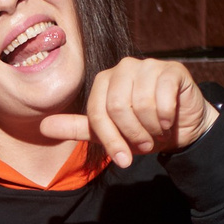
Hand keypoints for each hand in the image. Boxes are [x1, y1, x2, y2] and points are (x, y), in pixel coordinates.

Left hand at [38, 57, 218, 169]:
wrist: (180, 128)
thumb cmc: (142, 129)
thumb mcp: (107, 133)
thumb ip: (76, 128)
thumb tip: (43, 127)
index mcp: (105, 80)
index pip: (97, 113)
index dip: (110, 140)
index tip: (122, 158)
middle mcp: (124, 67)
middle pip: (117, 107)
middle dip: (131, 135)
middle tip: (144, 142)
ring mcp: (149, 65)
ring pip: (141, 105)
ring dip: (150, 129)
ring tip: (156, 131)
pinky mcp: (172, 70)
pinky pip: (162, 99)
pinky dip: (165, 118)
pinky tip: (168, 120)